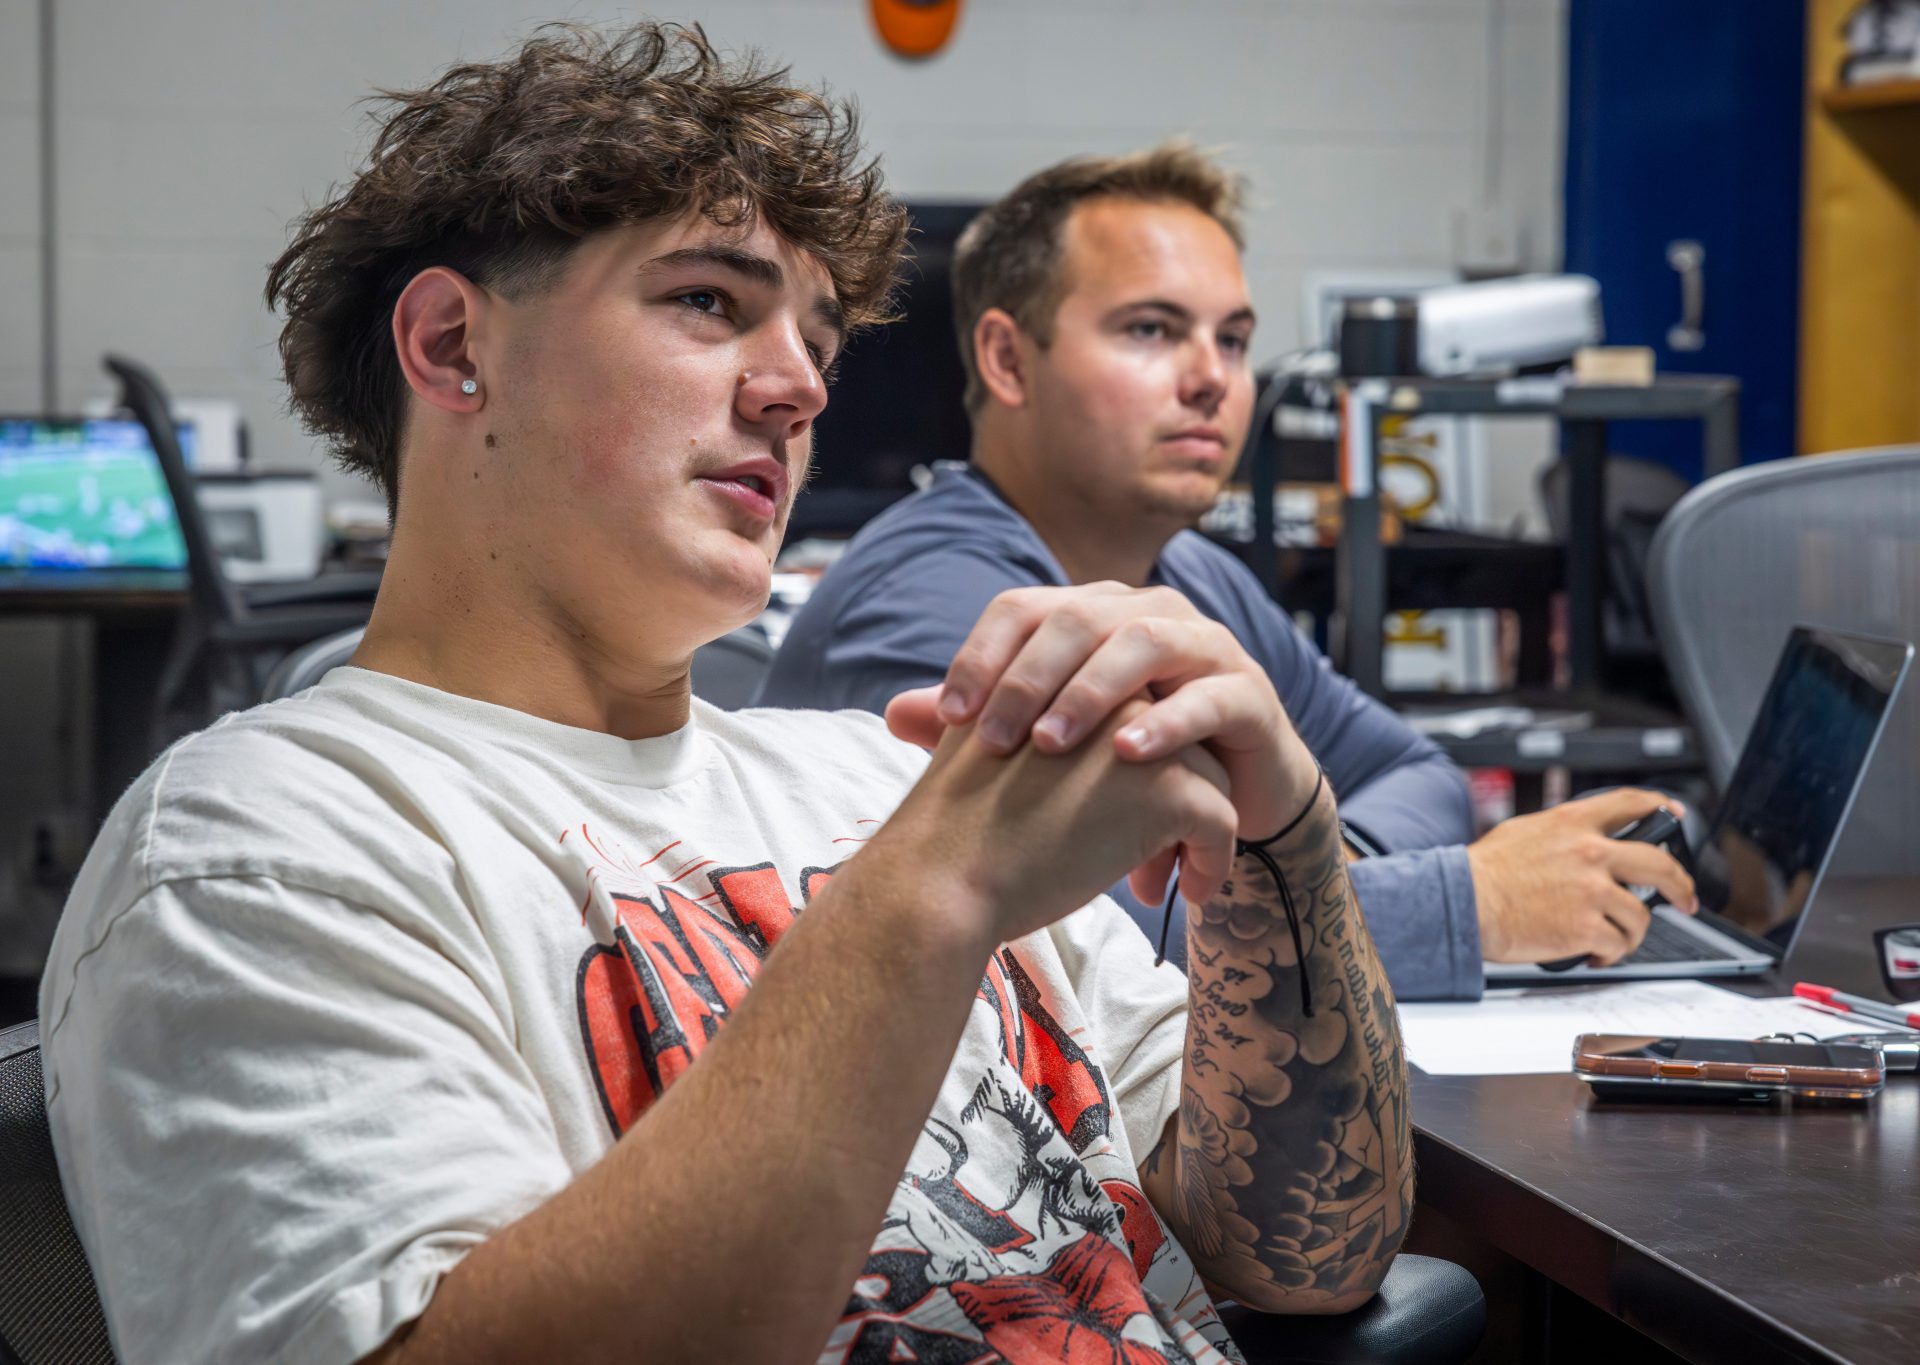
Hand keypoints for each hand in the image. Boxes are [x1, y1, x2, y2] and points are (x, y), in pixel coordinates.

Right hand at [874, 698, 1238, 947]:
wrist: (942, 875)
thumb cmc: (951, 827)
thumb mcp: (969, 749)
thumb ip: (988, 721)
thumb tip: (922, 711)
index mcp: (1066, 677)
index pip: (1133, 713)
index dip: (1133, 768)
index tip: (1116, 819)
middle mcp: (1110, 692)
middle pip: (1176, 741)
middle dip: (1172, 799)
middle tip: (1152, 860)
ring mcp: (1143, 737)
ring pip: (1210, 779)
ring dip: (1199, 832)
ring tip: (1172, 878)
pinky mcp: (1170, 788)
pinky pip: (1221, 823)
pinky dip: (1214, 861)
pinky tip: (1192, 894)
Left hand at [884, 583, 1319, 856]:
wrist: (1232, 799)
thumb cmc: (1130, 764)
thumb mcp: (1059, 744)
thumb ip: (987, 721)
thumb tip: (894, 712)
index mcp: (1094, 615)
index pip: (1023, 610)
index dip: (982, 655)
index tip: (946, 717)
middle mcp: (1149, 614)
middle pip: (1079, 619)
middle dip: (1028, 679)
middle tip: (990, 740)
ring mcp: (1206, 647)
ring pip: (1146, 642)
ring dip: (1092, 692)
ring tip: (1051, 746)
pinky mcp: (1250, 693)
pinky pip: (1211, 695)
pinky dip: (1169, 723)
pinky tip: (1130, 754)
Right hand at [1467, 789, 1699, 965]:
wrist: (1465, 902)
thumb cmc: (1484, 872)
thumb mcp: (1524, 832)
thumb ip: (1562, 834)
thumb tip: (1581, 843)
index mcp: (1573, 823)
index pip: (1630, 803)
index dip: (1660, 805)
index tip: (1676, 813)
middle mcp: (1590, 852)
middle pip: (1660, 863)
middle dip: (1681, 885)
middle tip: (1685, 899)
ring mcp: (1592, 890)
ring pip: (1640, 915)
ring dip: (1630, 932)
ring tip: (1611, 939)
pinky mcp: (1587, 927)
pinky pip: (1618, 944)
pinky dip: (1609, 954)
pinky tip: (1594, 954)